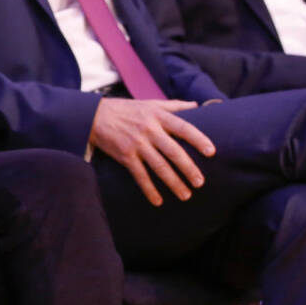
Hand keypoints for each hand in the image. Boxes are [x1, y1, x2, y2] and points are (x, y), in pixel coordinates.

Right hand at [91, 98, 214, 206]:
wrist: (94, 116)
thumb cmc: (126, 109)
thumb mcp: (150, 103)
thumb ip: (174, 106)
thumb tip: (197, 105)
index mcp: (158, 116)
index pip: (183, 127)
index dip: (198, 139)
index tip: (211, 151)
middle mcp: (148, 130)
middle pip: (173, 151)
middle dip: (188, 168)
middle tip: (200, 182)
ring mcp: (136, 144)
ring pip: (159, 166)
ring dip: (173, 182)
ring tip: (186, 195)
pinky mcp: (125, 155)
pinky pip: (139, 175)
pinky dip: (149, 189)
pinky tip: (158, 201)